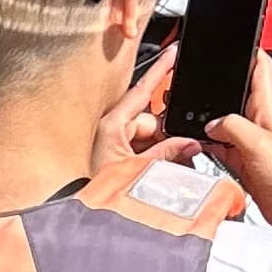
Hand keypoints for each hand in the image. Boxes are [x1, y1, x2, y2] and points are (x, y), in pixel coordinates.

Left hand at [90, 49, 192, 189]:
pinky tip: (161, 175)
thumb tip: (189, 143)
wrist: (82, 218)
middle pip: (151, 122)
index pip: (143, 91)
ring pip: (149, 140)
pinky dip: (153, 162)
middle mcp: (110, 130)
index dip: (160, 71)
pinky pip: (141, 152)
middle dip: (168, 136)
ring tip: (166, 171)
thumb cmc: (93, 190)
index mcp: (112, 124)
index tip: (173, 53)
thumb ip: (166, 154)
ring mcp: (112, 145)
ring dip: (162, 153)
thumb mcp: (137, 169)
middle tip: (185, 150)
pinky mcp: (113, 159)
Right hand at [202, 51, 271, 243]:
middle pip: (235, 90)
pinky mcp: (240, 158)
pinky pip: (217, 142)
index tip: (229, 38)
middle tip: (196, 79)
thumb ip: (232, 126)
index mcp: (269, 107)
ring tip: (190, 113)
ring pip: (222, 116)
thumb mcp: (258, 144)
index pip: (261, 65)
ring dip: (207, 115)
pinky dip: (205, 140)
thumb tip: (211, 122)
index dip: (247, 48)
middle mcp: (259, 120)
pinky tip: (195, 142)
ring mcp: (249, 139)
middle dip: (216, 84)